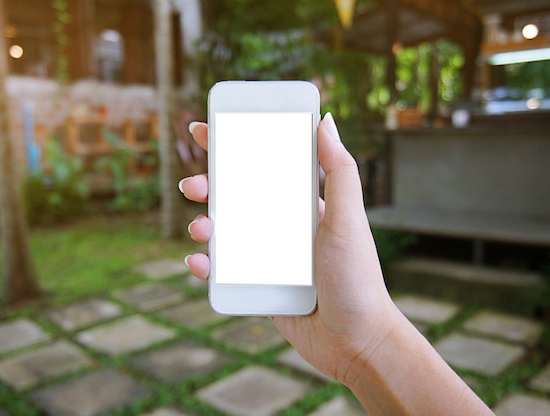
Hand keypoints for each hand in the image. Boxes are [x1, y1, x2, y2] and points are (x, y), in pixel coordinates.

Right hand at [180, 113, 402, 383]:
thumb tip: (325, 120)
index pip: (266, 166)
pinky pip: (225, 272)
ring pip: (225, 233)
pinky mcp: (259, 288)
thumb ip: (339, 170)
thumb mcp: (349, 219)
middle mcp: (284, 228)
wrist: (356, 341)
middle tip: (192, 185)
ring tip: (198, 228)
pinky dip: (206, 266)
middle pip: (237, 197)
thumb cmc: (358, 277)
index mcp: (304, 204)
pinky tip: (198, 263)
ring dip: (203, 224)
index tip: (206, 131)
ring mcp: (269, 258)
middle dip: (209, 186)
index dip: (235, 146)